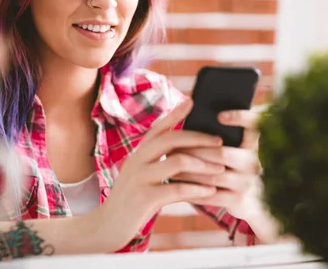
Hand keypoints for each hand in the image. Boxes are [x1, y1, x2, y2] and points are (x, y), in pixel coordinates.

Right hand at [97, 99, 225, 250]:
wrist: (106, 227)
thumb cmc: (130, 200)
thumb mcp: (138, 175)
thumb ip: (154, 161)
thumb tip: (181, 150)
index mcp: (138, 153)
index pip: (158, 128)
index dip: (174, 114)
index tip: (192, 101)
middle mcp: (137, 161)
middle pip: (171, 139)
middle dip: (198, 138)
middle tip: (219, 142)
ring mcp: (139, 179)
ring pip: (177, 162)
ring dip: (203, 165)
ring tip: (221, 168)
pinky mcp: (144, 198)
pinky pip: (176, 189)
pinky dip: (197, 189)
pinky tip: (211, 191)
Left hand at [171, 109, 263, 220]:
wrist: (249, 202)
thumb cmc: (230, 166)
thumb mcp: (232, 148)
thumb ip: (216, 132)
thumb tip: (189, 103)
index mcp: (251, 143)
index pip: (254, 124)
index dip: (240, 118)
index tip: (220, 115)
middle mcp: (253, 161)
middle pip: (222, 153)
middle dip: (194, 150)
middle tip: (173, 147)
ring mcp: (246, 182)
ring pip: (212, 174)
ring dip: (187, 170)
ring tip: (169, 164)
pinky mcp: (238, 200)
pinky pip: (209, 195)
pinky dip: (190, 189)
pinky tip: (175, 184)